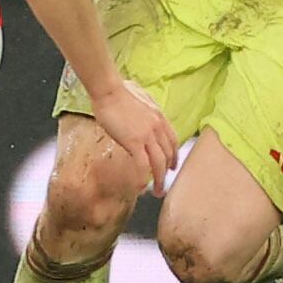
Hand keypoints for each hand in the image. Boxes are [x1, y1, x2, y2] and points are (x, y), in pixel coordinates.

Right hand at [88, 79, 177, 196]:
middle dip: (167, 172)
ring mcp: (147, 135)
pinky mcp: (134, 142)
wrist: (109, 91)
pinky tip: (141, 187)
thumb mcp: (142, 97)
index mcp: (160, 117)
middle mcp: (158, 128)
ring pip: (159, 163)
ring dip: (159, 180)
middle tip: (163, 184)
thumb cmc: (119, 91)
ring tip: (156, 191)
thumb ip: (146, 109)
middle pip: (168, 154)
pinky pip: (142, 165)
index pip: (173, 140)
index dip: (174, 155)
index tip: (172, 166)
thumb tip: (142, 114)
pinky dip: (142, 178)